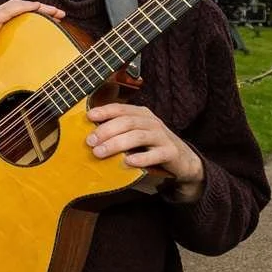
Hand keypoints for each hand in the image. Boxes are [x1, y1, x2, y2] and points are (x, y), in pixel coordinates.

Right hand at [0, 0, 65, 104]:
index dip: (36, 15)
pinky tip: (39, 8)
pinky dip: (26, 7)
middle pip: (21, 7)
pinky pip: (11, 9)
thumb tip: (16, 69)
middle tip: (61, 15)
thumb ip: (1, 56)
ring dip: (40, 7)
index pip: (17, 14)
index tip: (53, 21)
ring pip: (19, 5)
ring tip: (57, 12)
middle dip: (43, 9)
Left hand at [84, 103, 205, 200]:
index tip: (89, 116)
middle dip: (106, 130)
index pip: (121, 109)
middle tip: (90, 141)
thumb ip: (117, 131)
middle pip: (127, 122)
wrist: (183, 161)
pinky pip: (155, 154)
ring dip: (116, 144)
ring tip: (100, 152)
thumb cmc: (151, 147)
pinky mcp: (171, 152)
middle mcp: (152, 122)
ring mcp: (162, 136)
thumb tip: (89, 134)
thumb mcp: (134, 134)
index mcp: (141, 114)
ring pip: (137, 136)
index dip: (105, 111)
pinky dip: (141, 158)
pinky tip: (128, 162)